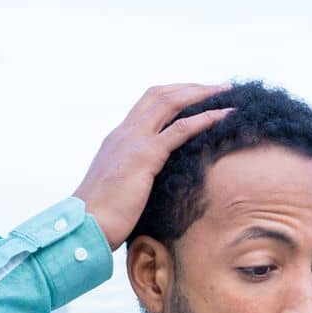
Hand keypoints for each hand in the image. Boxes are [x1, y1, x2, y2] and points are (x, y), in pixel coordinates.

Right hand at [73, 83, 236, 249]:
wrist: (85, 225)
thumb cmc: (102, 216)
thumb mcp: (119, 187)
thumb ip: (133, 176)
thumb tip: (148, 184)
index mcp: (118, 138)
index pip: (147, 103)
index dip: (174, 94)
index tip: (197, 95)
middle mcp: (125, 133)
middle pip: (160, 95)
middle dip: (191, 87)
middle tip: (218, 88)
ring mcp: (134, 141)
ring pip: (170, 103)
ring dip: (201, 94)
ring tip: (225, 91)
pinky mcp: (145, 157)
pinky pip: (179, 130)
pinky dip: (204, 119)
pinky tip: (223, 115)